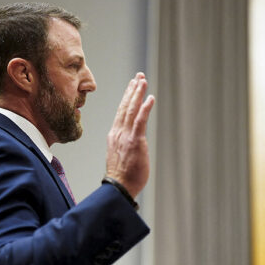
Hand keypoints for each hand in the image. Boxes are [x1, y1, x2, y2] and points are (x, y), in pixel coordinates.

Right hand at [105, 72, 154, 198]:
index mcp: (114, 135)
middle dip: (132, 90)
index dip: (127, 97)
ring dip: (138, 93)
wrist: (119, 187)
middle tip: (138, 77)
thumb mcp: (120, 156)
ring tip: (142, 80)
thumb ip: (125, 145)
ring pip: (131, 109)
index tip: (132, 86)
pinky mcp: (135, 141)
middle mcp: (118, 132)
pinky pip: (140, 121)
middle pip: (125, 106)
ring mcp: (125, 136)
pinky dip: (144, 108)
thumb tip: (131, 143)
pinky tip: (150, 98)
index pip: (121, 112)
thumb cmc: (122, 176)